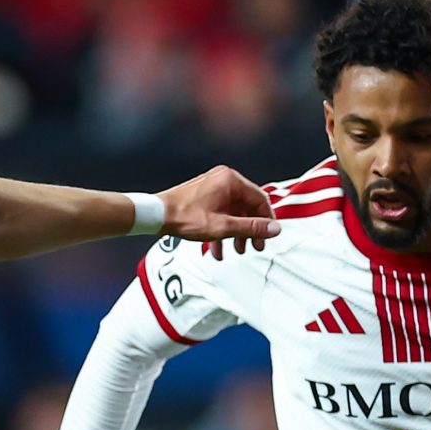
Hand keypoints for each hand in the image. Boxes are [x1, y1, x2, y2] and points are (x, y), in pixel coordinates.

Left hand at [159, 165, 278, 252]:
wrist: (155, 215)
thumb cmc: (184, 218)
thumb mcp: (223, 227)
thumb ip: (251, 228)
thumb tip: (275, 229)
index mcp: (231, 181)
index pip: (260, 200)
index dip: (267, 220)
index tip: (268, 237)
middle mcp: (223, 179)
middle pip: (247, 206)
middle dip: (250, 229)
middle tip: (254, 247)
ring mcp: (213, 186)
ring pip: (233, 211)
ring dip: (236, 232)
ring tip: (238, 250)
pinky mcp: (203, 196)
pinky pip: (220, 212)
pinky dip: (222, 229)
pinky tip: (218, 250)